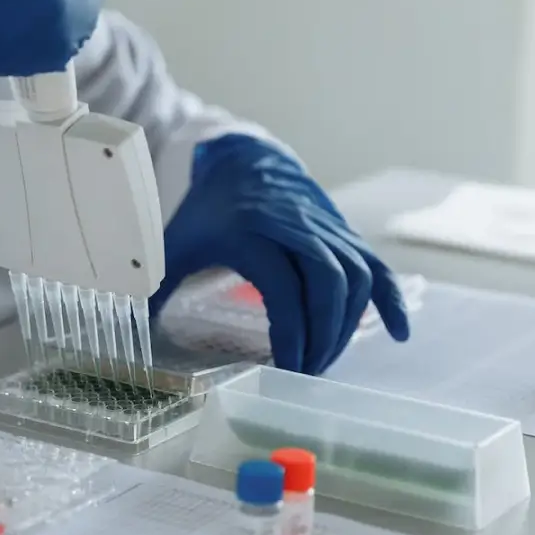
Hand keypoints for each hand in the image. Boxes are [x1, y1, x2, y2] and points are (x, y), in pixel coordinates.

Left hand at [150, 134, 409, 373]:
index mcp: (251, 230)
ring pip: (356, 277)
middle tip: (307, 374)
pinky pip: (376, 266)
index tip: (285, 369)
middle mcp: (296, 227)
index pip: (282, 288)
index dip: (289, 333)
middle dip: (323, 336)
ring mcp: (326, 228)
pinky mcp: (344, 233)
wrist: (245, 160)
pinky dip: (391, 299)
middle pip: (328, 284)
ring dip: (347, 325)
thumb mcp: (177, 242)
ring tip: (326, 360)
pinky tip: (399, 333)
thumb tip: (135, 332)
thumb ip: (158, 286)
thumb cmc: (208, 209)